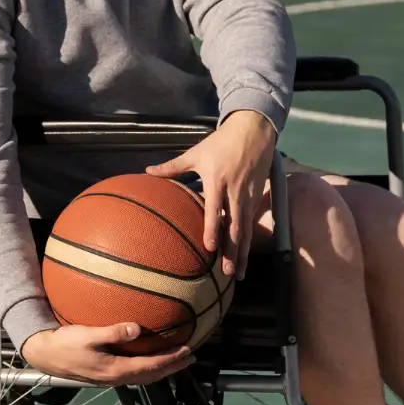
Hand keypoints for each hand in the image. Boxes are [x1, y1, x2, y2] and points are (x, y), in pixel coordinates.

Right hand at [20, 323, 193, 386]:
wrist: (44, 354)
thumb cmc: (64, 344)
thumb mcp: (87, 335)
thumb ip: (112, 333)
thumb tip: (136, 328)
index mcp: (115, 370)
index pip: (150, 367)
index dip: (170, 360)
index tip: (187, 351)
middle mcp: (116, 378)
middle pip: (151, 375)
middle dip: (172, 367)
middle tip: (191, 357)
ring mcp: (111, 378)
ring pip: (144, 376)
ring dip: (162, 369)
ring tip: (176, 360)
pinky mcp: (106, 374)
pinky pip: (135, 373)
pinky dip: (149, 367)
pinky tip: (151, 359)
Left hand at [144, 110, 275, 277]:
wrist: (254, 130)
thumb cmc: (221, 142)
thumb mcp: (196, 152)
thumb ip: (172, 166)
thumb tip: (147, 171)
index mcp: (217, 180)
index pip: (215, 209)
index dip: (212, 228)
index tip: (209, 247)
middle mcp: (235, 191)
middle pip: (234, 226)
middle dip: (231, 250)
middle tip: (227, 271)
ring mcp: (248, 196)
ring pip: (245, 230)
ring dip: (242, 253)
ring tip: (238, 274)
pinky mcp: (256, 198)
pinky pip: (251, 225)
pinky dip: (249, 244)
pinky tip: (245, 260)